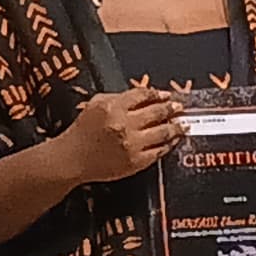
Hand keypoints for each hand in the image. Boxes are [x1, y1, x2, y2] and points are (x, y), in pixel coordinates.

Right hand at [62, 88, 184, 181]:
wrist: (72, 159)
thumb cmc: (82, 132)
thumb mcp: (96, 105)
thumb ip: (119, 98)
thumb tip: (145, 95)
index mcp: (113, 107)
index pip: (143, 95)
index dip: (158, 94)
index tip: (167, 95)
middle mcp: (124, 124)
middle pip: (157, 112)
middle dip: (172, 108)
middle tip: (180, 107)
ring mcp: (132, 144)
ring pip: (164, 131)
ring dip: (176, 126)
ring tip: (183, 123)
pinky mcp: (136, 162)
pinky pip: (160, 150)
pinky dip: (170, 144)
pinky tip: (174, 140)